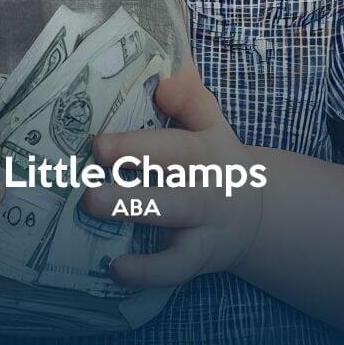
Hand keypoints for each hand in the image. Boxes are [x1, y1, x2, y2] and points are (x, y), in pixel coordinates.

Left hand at [81, 55, 265, 286]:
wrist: (254, 213)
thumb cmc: (214, 159)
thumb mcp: (211, 123)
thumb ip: (190, 96)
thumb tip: (171, 71)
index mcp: (202, 154)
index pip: (170, 149)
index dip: (134, 148)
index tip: (97, 145)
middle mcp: (203, 191)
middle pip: (171, 197)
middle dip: (131, 196)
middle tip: (89, 193)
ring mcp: (201, 228)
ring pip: (171, 231)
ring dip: (135, 227)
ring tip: (95, 221)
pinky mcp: (196, 258)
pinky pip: (174, 269)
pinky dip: (148, 272)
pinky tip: (116, 268)